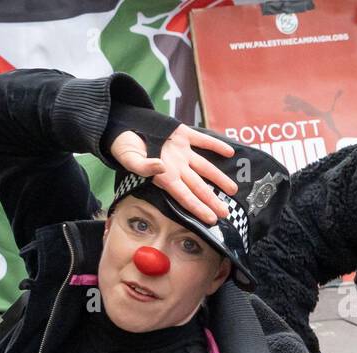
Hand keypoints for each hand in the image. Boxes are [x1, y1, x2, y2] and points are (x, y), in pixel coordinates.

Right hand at [109, 123, 236, 225]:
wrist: (124, 128)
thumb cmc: (124, 148)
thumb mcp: (129, 159)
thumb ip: (144, 167)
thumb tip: (160, 168)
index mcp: (164, 176)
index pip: (185, 196)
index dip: (199, 208)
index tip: (211, 219)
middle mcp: (176, 167)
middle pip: (198, 187)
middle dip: (212, 200)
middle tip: (226, 213)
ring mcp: (182, 152)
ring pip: (205, 167)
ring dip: (219, 178)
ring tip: (232, 190)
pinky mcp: (184, 134)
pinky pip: (203, 141)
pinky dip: (216, 145)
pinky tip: (229, 152)